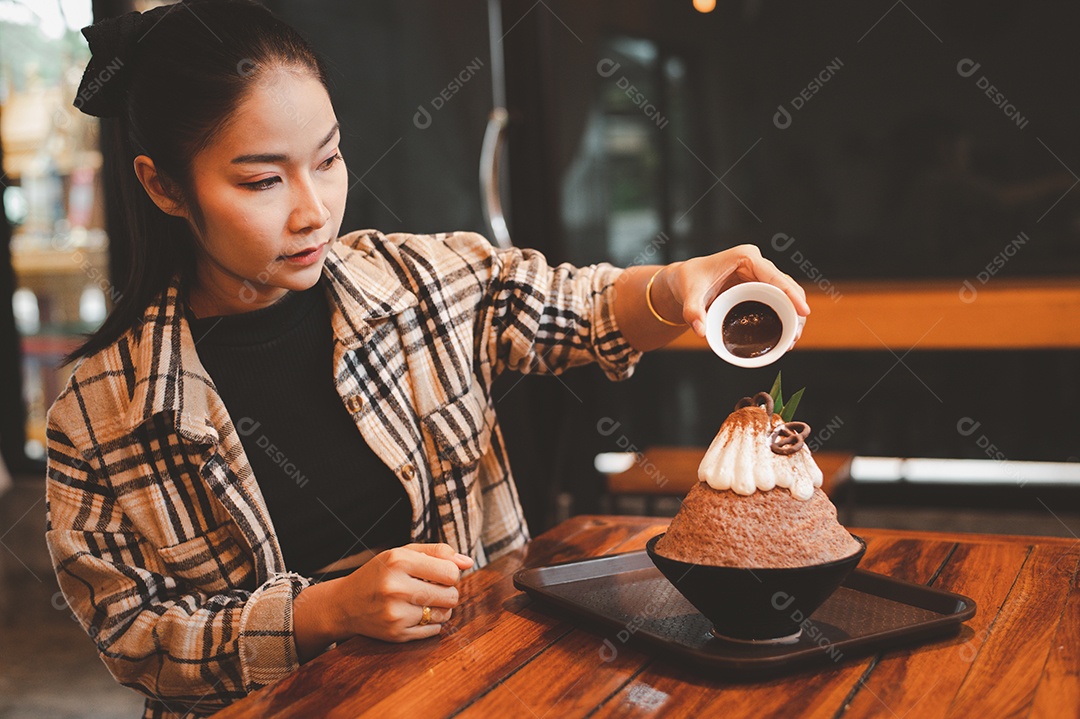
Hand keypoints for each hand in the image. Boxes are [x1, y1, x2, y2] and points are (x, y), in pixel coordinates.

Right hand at [293, 543, 473, 656]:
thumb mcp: (403, 553)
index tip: (439, 573)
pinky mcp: (396, 635)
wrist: (344, 604)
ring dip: (441, 608)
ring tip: (424, 601)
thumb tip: (468, 562)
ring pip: (445, 614)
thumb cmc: (380, 573)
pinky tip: (414, 614)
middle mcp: (395, 588)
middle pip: (451, 595)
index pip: (450, 572)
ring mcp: (395, 614)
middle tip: (432, 588)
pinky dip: (431, 623)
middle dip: (447, 591)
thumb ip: (438, 552)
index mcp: (398, 561)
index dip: (451, 573)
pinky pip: (434, 631)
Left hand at [660, 244, 809, 338]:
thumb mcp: (689, 296)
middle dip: (796, 308)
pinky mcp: (760, 286)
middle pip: (786, 284)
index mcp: (745, 257)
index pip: (774, 275)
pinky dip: (785, 313)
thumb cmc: (689, 281)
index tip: (803, 311)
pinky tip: (787, 332)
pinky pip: (778, 298)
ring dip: (793, 313)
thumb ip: (692, 312)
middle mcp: (757, 263)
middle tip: (796, 333)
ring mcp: (760, 274)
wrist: (685, 280)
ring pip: (786, 292)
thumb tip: (701, 331)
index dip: (791, 293)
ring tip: (793, 337)